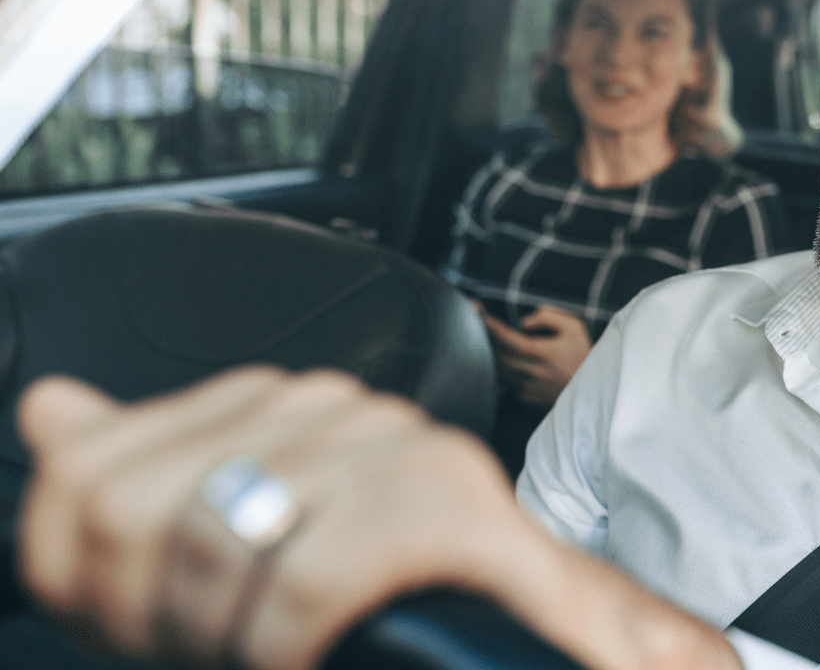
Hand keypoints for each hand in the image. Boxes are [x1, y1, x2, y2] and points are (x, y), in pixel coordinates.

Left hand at [17, 369, 741, 669]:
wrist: (541, 635)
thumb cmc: (398, 603)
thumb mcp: (244, 549)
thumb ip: (146, 476)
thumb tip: (50, 407)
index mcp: (269, 405)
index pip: (87, 476)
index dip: (92, 586)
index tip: (150, 635)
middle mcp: (328, 403)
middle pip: (129, 507)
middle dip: (150, 616)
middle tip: (214, 655)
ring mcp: (390, 440)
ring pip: (212, 543)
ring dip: (224, 643)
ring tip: (269, 660)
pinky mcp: (444, 497)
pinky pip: (306, 575)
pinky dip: (284, 647)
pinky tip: (303, 661)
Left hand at [480, 305, 592, 404]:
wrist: (594, 390)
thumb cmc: (584, 355)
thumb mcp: (574, 328)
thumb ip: (548, 317)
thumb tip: (523, 322)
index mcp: (541, 353)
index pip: (507, 339)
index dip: (490, 326)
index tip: (476, 311)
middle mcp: (531, 371)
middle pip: (496, 354)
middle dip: (481, 336)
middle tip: (472, 319)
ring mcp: (526, 386)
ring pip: (497, 369)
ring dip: (487, 352)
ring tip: (480, 336)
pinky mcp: (526, 396)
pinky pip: (505, 381)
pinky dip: (499, 369)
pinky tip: (498, 357)